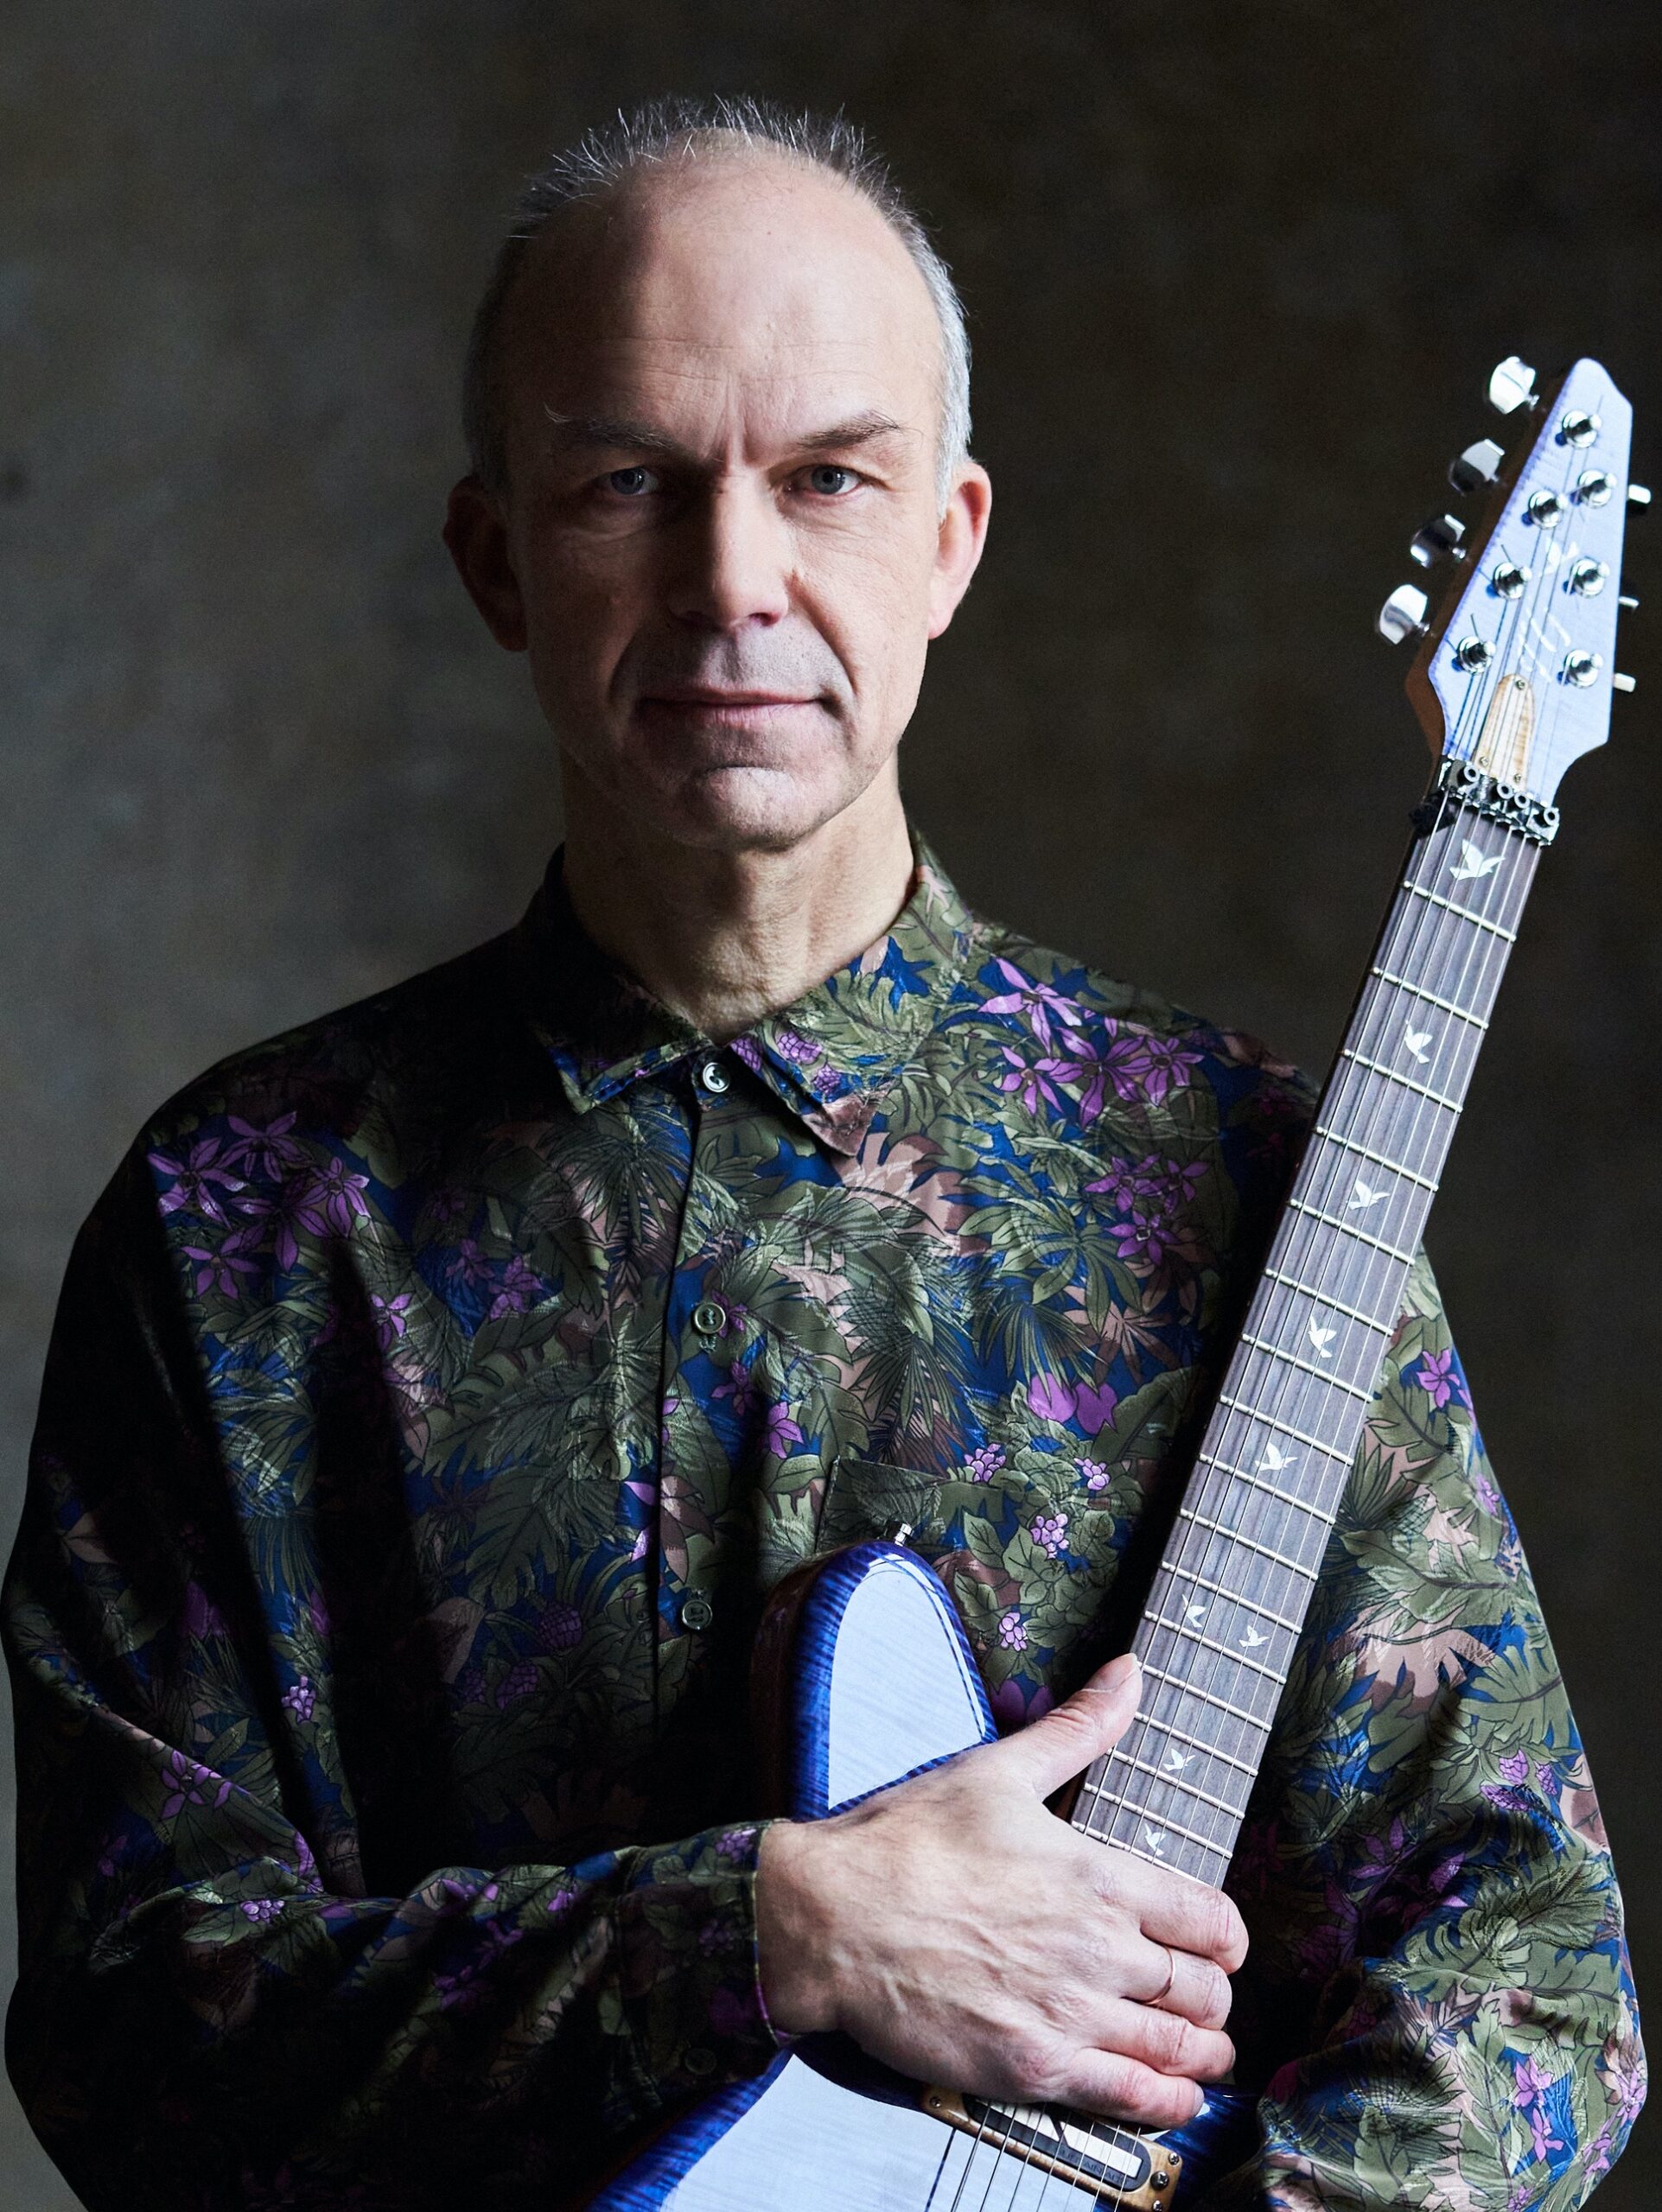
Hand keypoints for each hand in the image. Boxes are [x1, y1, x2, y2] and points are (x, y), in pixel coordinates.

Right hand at [756, 1654, 1245, 2126]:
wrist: (829, 1918)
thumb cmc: (906, 1842)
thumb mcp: (997, 1769)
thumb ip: (1078, 1727)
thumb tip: (1130, 1671)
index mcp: (1098, 1876)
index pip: (1212, 1919)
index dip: (1228, 1938)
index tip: (1220, 1944)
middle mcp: (1098, 1948)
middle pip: (1204, 1988)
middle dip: (1213, 1994)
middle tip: (1201, 1996)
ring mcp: (1069, 2013)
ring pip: (1181, 2049)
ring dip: (1203, 2051)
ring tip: (1201, 2049)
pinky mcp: (1033, 2069)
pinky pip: (1132, 2100)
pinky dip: (1168, 2104)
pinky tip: (1173, 2099)